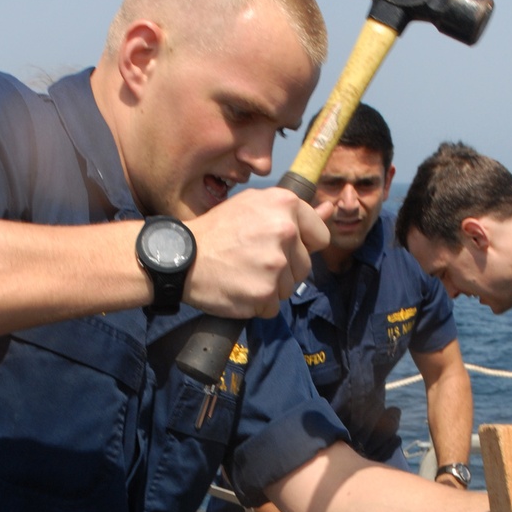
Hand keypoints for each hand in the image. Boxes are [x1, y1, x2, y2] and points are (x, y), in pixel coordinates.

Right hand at [185, 188, 329, 319]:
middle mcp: (284, 232)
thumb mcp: (254, 206)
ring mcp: (275, 265)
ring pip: (289, 288)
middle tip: (253, 260)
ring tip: (244, 273)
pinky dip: (257, 303)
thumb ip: (294, 212)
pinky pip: (273, 307)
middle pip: (305, 266)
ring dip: (271, 287)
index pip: (320, 236)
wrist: (181, 257)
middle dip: (285, 269)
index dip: (303, 245)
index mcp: (285, 205)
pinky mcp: (264, 293)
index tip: (281, 246)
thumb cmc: (217, 230)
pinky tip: (239, 288)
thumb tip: (330, 209)